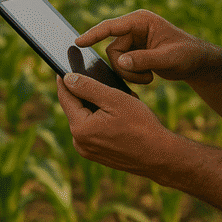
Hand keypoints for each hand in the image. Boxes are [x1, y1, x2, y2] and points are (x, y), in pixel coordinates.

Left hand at [56, 72, 175, 177]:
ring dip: (96, 106)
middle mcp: (79, 143)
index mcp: (80, 128)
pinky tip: (119, 115)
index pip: (65, 97)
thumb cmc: (140, 125)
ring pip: (85, 118)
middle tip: (104, 82)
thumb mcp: (114, 99)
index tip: (61, 66)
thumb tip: (67, 78)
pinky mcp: (97, 154)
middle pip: (75, 108)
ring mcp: (88, 151)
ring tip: (118, 99)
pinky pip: (93, 129)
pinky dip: (102, 118)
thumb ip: (88, 87)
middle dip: (87, 94)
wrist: (160, 156)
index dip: (64, 80)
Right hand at [75, 10, 210, 84]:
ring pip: (115, 60)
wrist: (197, 62)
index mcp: (141, 20)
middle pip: (112, 50)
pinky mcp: (133, 52)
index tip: (78, 42)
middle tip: (145, 78)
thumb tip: (120, 63)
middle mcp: (134, 27)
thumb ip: (144, 60)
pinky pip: (121, 66)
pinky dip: (132, 75)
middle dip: (125, 68)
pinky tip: (149, 77)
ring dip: (130, 74)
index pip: (111, 26)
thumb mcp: (169, 58)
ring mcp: (133, 40)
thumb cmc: (187, 55)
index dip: (93, 34)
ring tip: (150, 77)